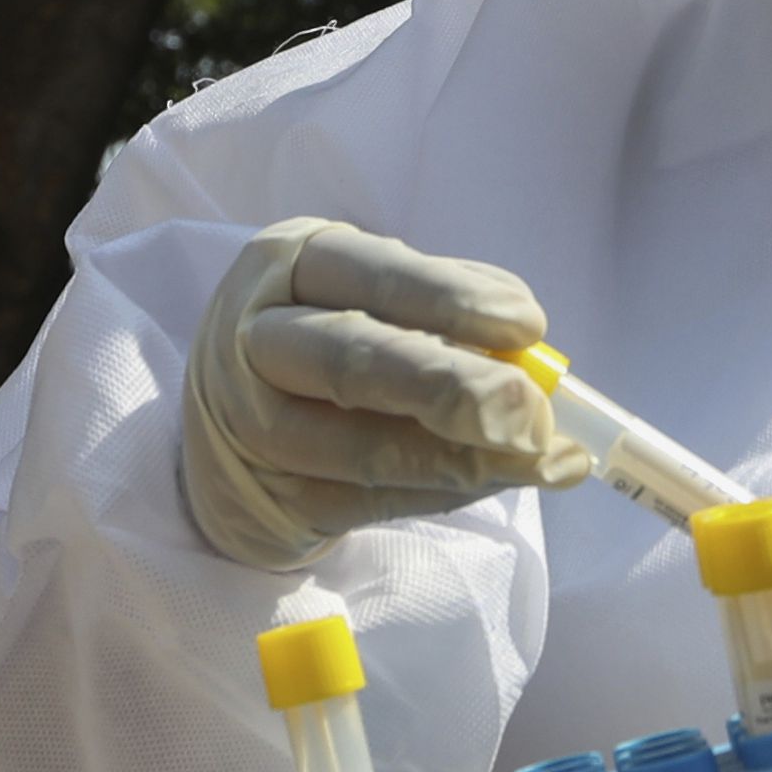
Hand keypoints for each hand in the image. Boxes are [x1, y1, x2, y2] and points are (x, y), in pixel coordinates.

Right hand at [180, 218, 588, 571]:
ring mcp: (251, 430)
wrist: (234, 441)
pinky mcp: (270, 504)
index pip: (368, 273)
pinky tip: (496, 481)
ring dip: (463, 458)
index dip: (450, 299)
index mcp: (286, 267)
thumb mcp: (370, 305)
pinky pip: (370, 503)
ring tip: (538, 459)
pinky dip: (444, 493)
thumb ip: (446, 317)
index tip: (530, 326)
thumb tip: (534, 353)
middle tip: (532, 413)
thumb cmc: (328, 352)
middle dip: (452, 387)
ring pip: (362, 448)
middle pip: (350, 362)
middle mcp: (252, 341)